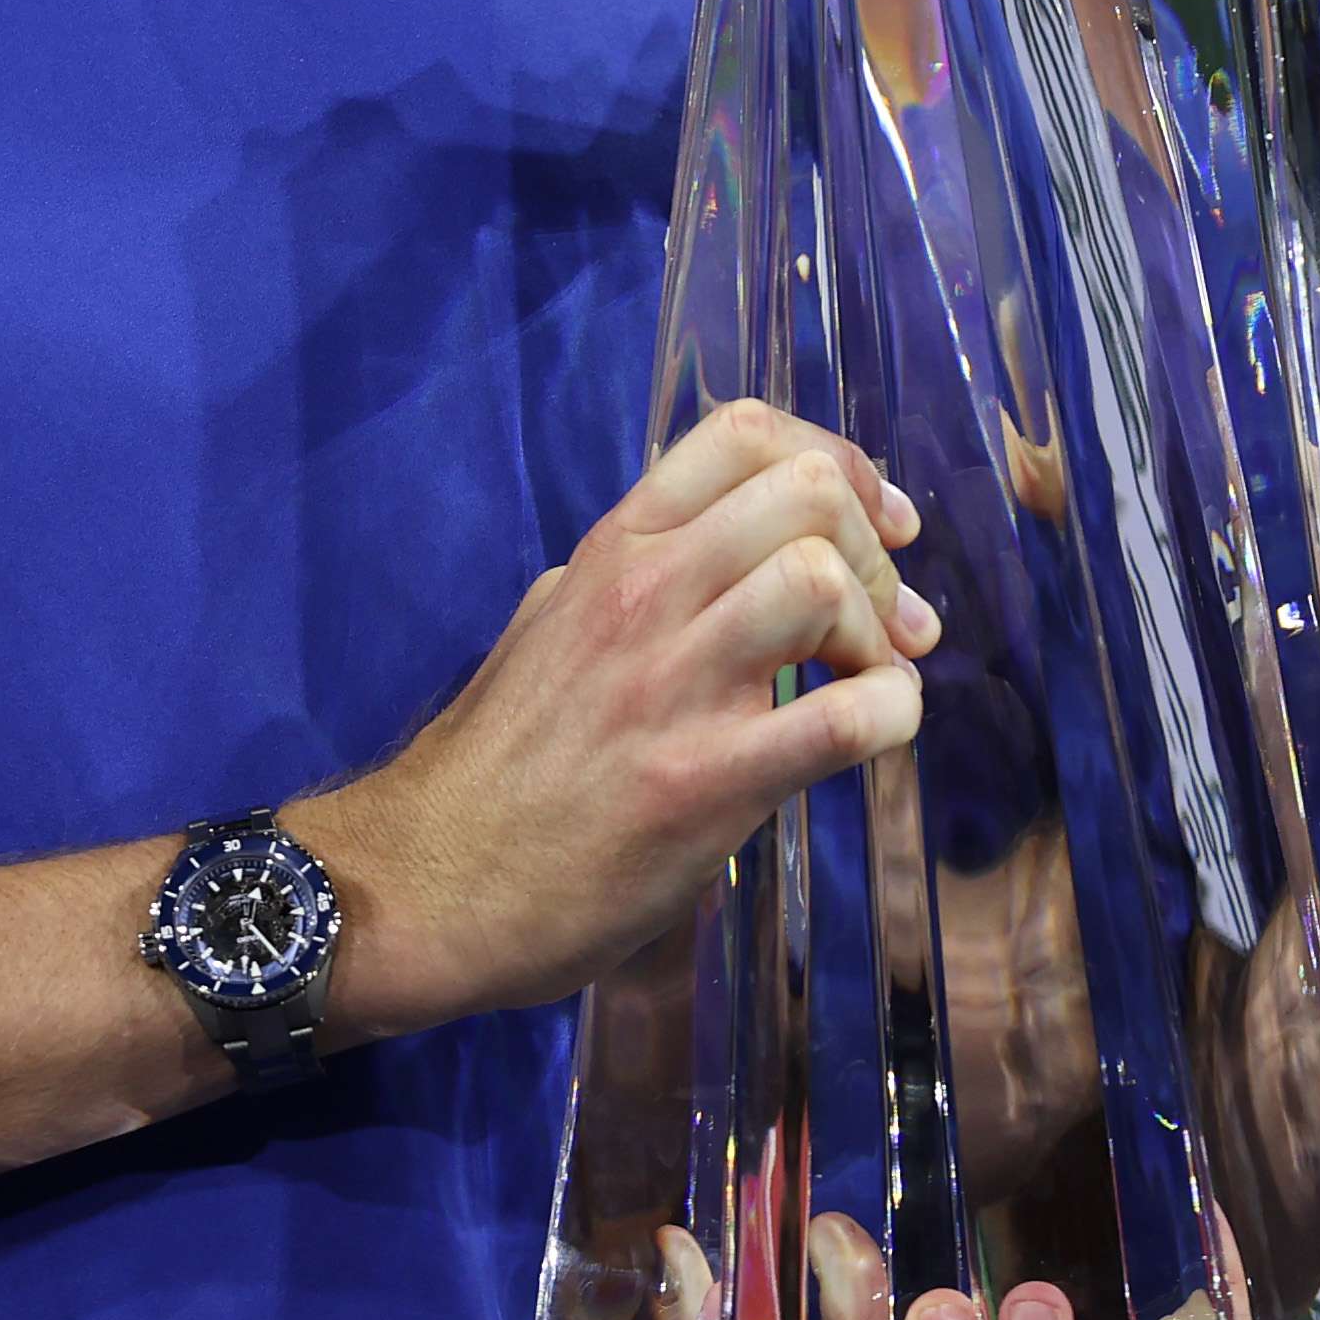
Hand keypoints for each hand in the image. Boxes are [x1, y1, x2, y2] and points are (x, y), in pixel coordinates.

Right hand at [319, 399, 935, 1031]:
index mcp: (612, 553)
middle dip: (874, 553)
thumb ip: (615, 584)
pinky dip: (890, 716)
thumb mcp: (542, 629)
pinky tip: (876, 735)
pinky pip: (841, 720)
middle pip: (806, 494)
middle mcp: (644, 597)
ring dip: (877, 632)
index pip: (743, 434)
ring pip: (819, 582)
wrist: (429, 885)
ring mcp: (674, 686)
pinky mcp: (704, 783)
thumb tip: (691, 560)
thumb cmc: (489, 768)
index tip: (879, 525)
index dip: (842, 463)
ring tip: (868, 681)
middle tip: (887, 626)